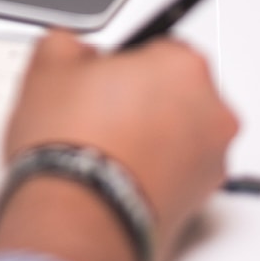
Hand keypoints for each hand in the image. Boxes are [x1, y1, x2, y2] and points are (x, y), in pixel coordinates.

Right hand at [0, 29, 237, 260]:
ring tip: (103, 151)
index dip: (122, 64)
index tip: (100, 80)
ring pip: (181, 134)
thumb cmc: (71, 146)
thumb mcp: (47, 66)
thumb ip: (69, 44)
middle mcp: (211, 111)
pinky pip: (179, 173)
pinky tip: (115, 175)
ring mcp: (212, 159)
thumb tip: (73, 50)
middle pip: (177, 92)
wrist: (75, 216)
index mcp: (183, 65)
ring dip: (152, 137)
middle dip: (143, 100)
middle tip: (99, 115)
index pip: (157, 48)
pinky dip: (155, 172)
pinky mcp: (202, 199)